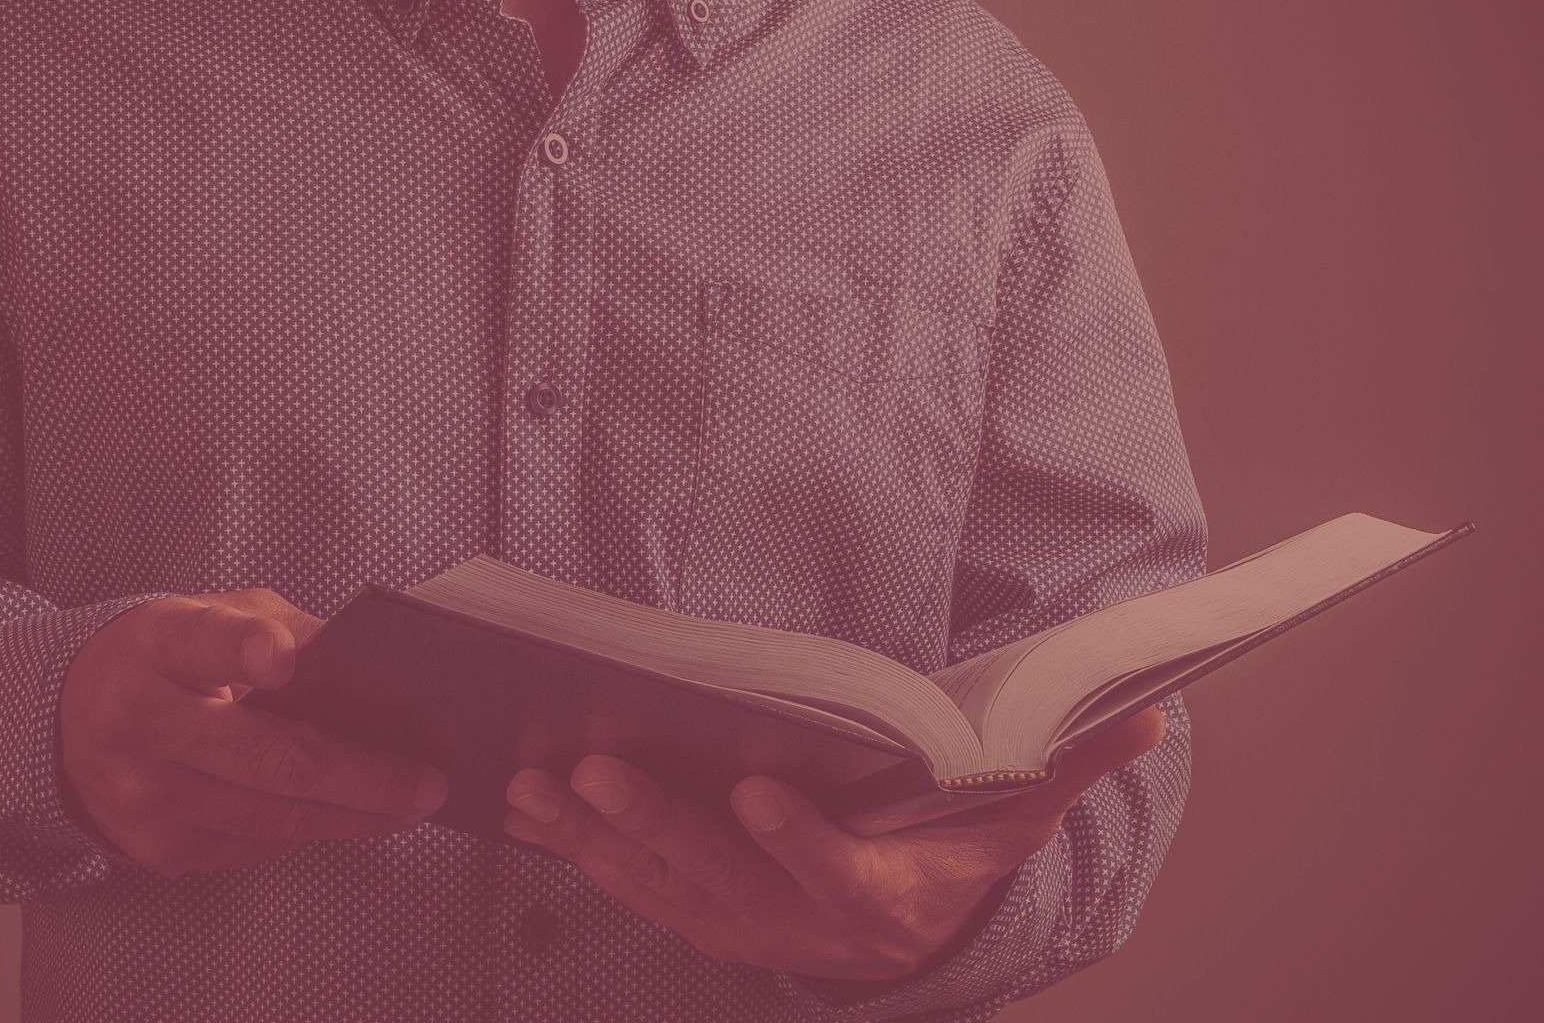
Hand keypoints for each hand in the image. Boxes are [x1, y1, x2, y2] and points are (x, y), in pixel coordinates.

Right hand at [59, 589, 450, 875]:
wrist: (66, 720)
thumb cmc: (166, 656)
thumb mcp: (210, 614)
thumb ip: (283, 629)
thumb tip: (374, 665)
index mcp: (155, 646)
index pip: (203, 645)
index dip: (243, 649)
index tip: (284, 658)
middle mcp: (139, 724)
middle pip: (268, 759)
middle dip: (361, 776)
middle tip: (426, 783)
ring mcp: (144, 797)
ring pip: (273, 817)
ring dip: (353, 816)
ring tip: (409, 806)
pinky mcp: (157, 848)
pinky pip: (255, 844)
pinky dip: (309, 830)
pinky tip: (350, 817)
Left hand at [500, 707, 1167, 981]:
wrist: (896, 948)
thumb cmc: (946, 866)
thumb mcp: (1010, 828)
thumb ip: (1061, 770)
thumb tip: (1144, 715)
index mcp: (873, 896)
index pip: (833, 874)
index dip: (796, 839)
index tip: (756, 788)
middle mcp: (791, 921)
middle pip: (717, 876)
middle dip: (654, 823)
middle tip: (598, 765)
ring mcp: (729, 923)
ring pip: (652, 881)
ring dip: (589, 833)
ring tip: (532, 778)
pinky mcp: (685, 913)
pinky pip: (620, 883)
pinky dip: (568, 845)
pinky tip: (519, 803)